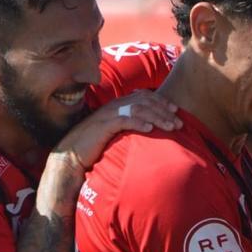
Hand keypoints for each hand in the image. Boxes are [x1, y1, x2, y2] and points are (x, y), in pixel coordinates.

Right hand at [53, 90, 180, 169]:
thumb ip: (128, 126)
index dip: (161, 101)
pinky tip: (151, 129)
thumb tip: (149, 129)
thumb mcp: (114, 132)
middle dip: (164, 110)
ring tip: (171, 127)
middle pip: (144, 101)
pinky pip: (124, 120)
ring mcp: (108, 115)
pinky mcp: (103, 126)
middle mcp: (113, 106)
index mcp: (117, 105)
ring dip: (157, 117)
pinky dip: (139, 123)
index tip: (175, 110)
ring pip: (138, 109)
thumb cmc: (95, 145)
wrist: (72, 154)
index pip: (143, 96)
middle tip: (179, 122)